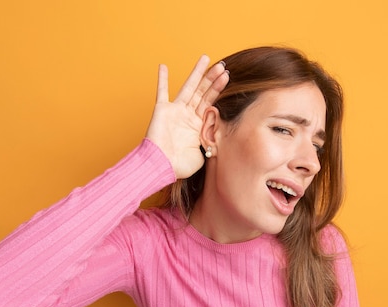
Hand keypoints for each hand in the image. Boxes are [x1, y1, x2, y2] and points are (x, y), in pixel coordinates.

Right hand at [145, 55, 228, 178]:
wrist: (160, 166)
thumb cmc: (179, 165)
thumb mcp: (203, 154)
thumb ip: (211, 142)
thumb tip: (221, 138)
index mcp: (197, 125)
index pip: (210, 103)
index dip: (218, 90)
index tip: (228, 77)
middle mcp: (187, 116)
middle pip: (202, 92)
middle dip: (212, 79)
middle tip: (222, 65)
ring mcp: (175, 111)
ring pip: (188, 88)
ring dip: (197, 73)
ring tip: (206, 58)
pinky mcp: (162, 110)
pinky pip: (161, 92)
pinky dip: (162, 79)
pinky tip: (163, 66)